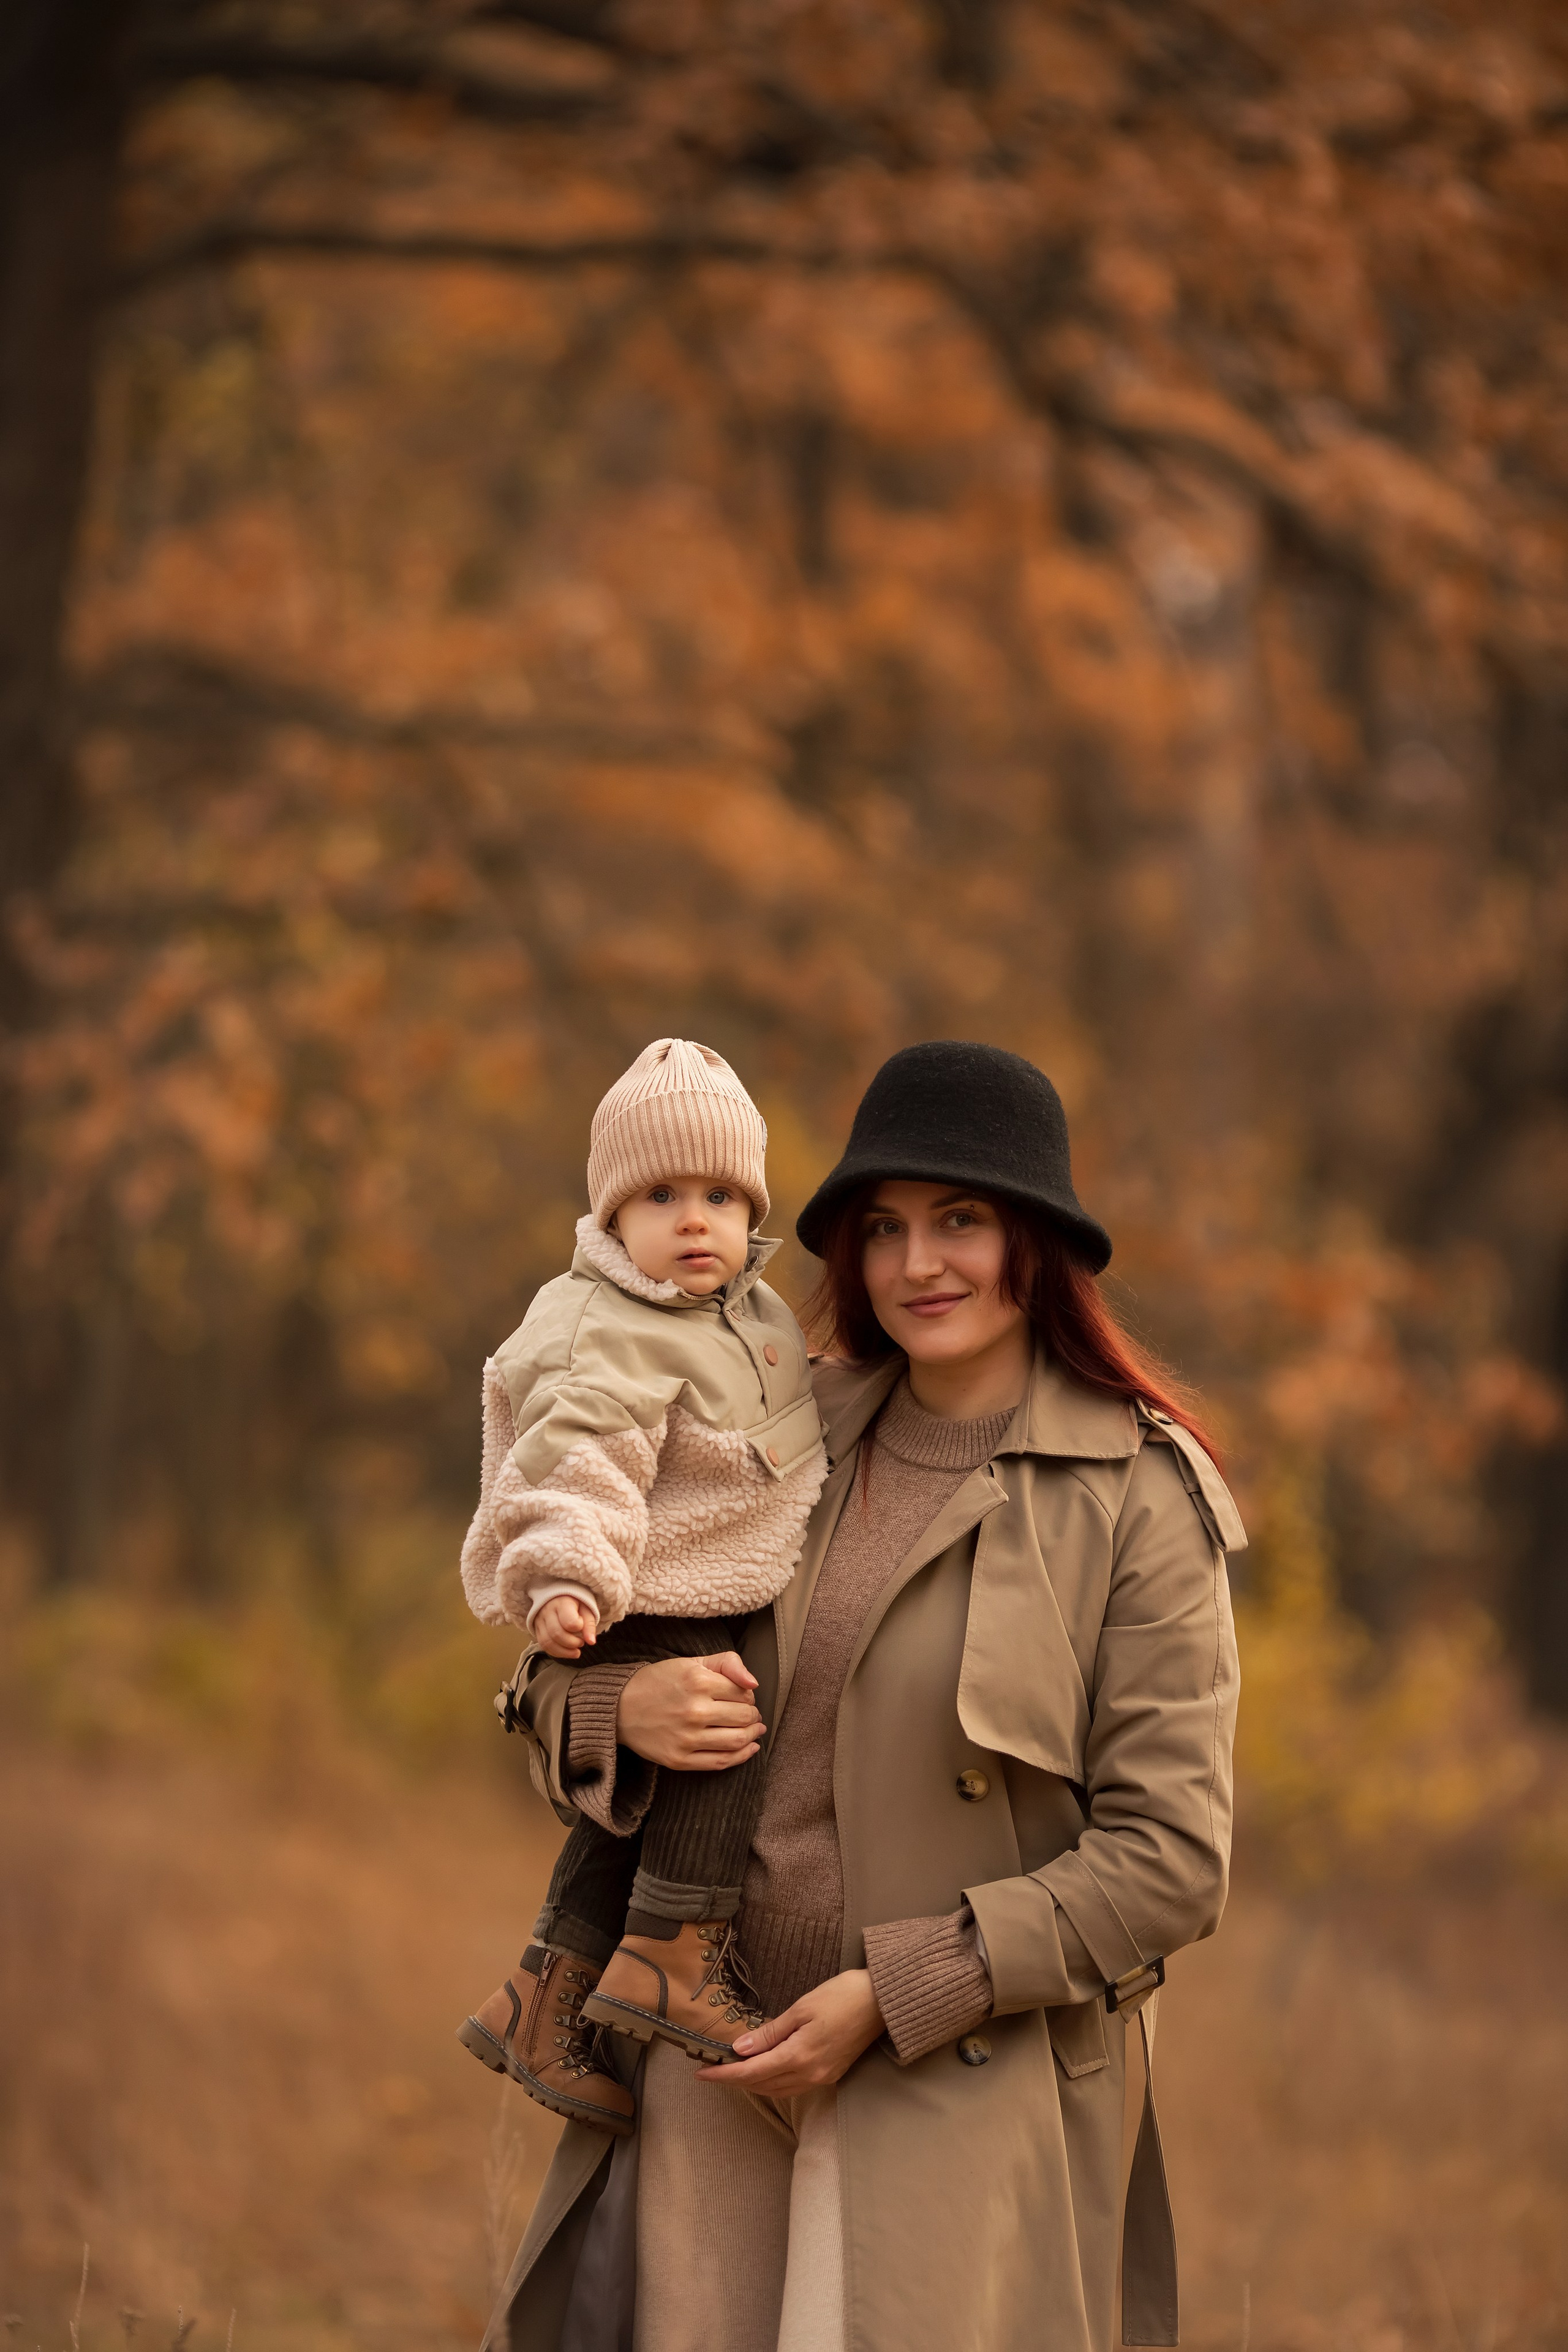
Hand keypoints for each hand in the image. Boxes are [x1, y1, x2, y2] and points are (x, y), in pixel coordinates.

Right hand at [532, 1594, 598, 1659]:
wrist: (557, 1596)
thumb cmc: (575, 1603)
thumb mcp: (586, 1609)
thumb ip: (589, 1625)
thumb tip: (591, 1642)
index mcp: (562, 1603)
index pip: (569, 1621)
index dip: (579, 1627)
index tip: (582, 1625)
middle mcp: (548, 1611)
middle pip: (557, 1634)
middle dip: (572, 1643)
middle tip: (581, 1642)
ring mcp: (540, 1621)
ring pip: (548, 1643)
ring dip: (564, 1652)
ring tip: (576, 1651)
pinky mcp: (537, 1630)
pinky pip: (543, 1646)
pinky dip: (556, 1653)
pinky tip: (566, 1652)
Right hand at [614, 1651, 764, 1770]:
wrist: (621, 1706)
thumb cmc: (660, 1682)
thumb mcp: (692, 1662)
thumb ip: (727, 1663)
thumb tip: (754, 1683)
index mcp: (698, 1681)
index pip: (743, 1692)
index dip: (749, 1695)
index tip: (744, 1697)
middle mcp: (694, 1710)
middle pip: (744, 1717)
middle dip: (753, 1715)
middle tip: (752, 1714)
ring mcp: (686, 1738)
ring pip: (737, 1740)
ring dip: (752, 1735)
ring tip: (754, 1730)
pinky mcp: (680, 1759)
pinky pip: (721, 1762)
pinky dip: (742, 1757)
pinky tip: (750, 1748)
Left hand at [696, 1969, 882, 2094]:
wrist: (881, 2002)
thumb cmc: (842, 1996)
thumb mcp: (801, 2008)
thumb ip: (771, 2032)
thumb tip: (741, 2048)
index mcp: (799, 2057)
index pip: (751, 2073)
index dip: (724, 2075)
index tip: (702, 2074)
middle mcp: (809, 2075)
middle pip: (762, 2085)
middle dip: (734, 2081)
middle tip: (711, 2071)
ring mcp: (821, 2078)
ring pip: (777, 2089)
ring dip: (753, 2083)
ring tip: (732, 2072)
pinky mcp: (830, 2074)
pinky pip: (793, 2087)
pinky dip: (773, 2082)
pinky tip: (764, 2071)